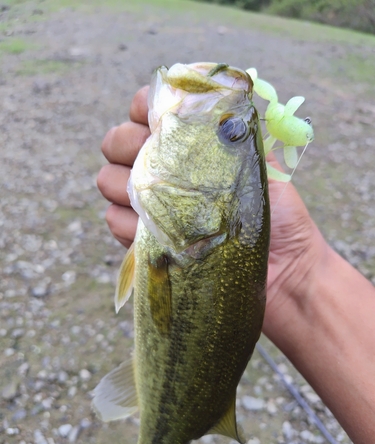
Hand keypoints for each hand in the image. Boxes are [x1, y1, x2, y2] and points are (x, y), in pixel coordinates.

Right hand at [98, 87, 327, 342]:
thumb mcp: (260, 165)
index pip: (149, 109)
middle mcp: (167, 173)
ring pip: (108, 180)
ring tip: (159, 202)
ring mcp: (152, 206)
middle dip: (127, 144)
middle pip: (116, 141)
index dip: (146, 108)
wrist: (282, 271)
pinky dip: (128, 223)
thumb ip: (232, 133)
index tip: (158, 119)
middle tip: (155, 160)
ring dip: (125, 185)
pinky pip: (114, 219)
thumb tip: (206, 99)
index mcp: (192, 146)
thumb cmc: (279, 216)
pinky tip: (154, 230)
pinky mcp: (146, 240)